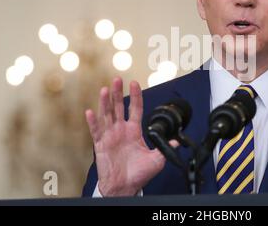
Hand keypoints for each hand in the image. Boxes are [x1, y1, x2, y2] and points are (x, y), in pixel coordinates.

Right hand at [85, 78, 171, 195]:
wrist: (125, 187)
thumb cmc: (139, 174)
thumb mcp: (157, 159)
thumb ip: (165, 148)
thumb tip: (177, 141)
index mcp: (134, 131)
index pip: (135, 109)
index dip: (136, 96)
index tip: (135, 83)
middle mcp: (121, 130)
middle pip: (119, 107)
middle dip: (118, 93)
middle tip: (117, 79)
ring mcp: (110, 136)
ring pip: (107, 115)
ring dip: (105, 102)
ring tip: (104, 90)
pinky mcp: (101, 145)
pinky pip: (96, 131)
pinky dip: (93, 122)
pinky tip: (90, 112)